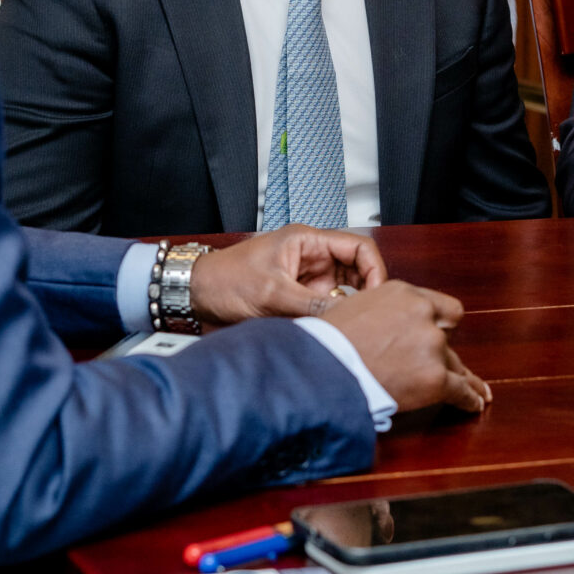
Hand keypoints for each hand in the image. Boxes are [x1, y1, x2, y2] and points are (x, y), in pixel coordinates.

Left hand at [188, 225, 388, 326]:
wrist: (196, 294)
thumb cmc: (225, 280)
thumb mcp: (272, 295)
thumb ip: (311, 308)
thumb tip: (346, 321)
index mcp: (307, 241)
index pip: (360, 247)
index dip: (375, 271)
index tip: (377, 297)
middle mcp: (312, 257)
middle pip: (357, 270)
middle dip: (365, 294)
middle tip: (367, 318)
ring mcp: (307, 278)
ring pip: (345, 292)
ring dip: (348, 309)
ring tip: (348, 326)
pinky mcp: (299, 297)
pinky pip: (326, 307)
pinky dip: (332, 319)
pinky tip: (330, 332)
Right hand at [318, 281, 489, 415]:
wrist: (323, 369)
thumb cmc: (327, 342)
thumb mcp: (353, 306)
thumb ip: (380, 311)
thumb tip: (380, 326)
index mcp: (403, 293)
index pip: (440, 307)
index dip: (440, 324)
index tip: (442, 333)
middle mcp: (423, 314)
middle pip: (446, 338)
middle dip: (442, 353)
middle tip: (442, 366)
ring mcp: (432, 346)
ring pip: (455, 364)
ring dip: (459, 377)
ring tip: (474, 391)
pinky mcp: (435, 378)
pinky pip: (461, 390)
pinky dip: (468, 399)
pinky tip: (474, 404)